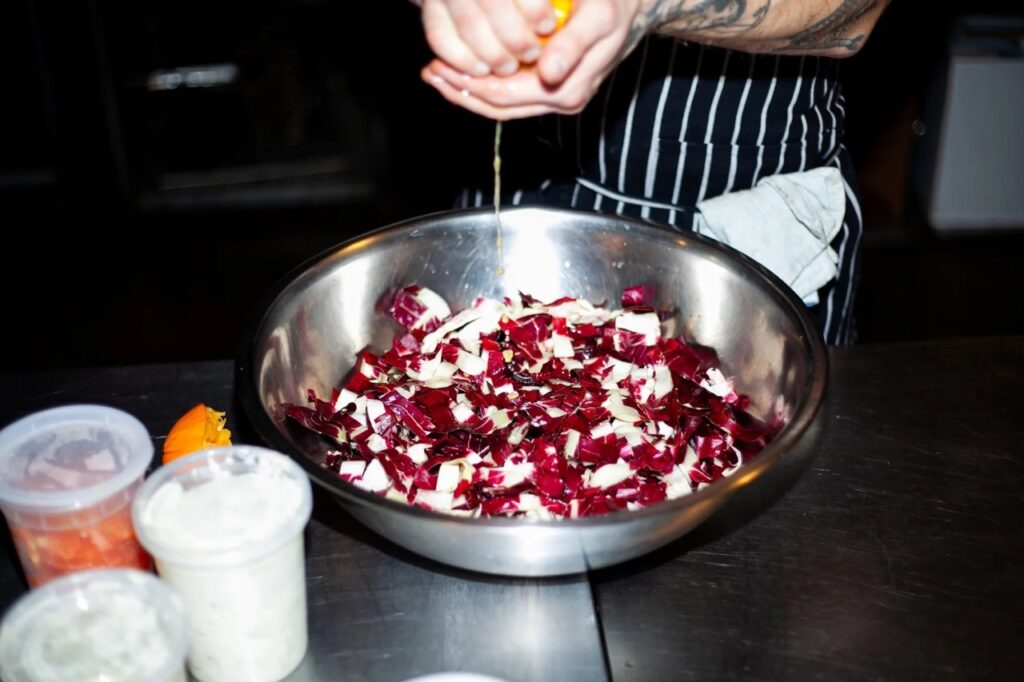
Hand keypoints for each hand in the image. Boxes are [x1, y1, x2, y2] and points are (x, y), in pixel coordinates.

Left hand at [421, 0, 650, 119]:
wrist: (635, 9)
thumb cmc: (613, 5)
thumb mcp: (598, 18)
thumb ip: (573, 46)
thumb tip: (548, 74)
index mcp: (568, 88)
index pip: (505, 96)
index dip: (468, 85)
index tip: (437, 67)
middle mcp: (562, 100)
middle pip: (499, 107)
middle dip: (461, 91)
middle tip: (429, 73)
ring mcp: (558, 98)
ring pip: (503, 107)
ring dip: (468, 92)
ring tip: (437, 74)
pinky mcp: (554, 90)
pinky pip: (513, 97)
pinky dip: (484, 87)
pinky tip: (463, 72)